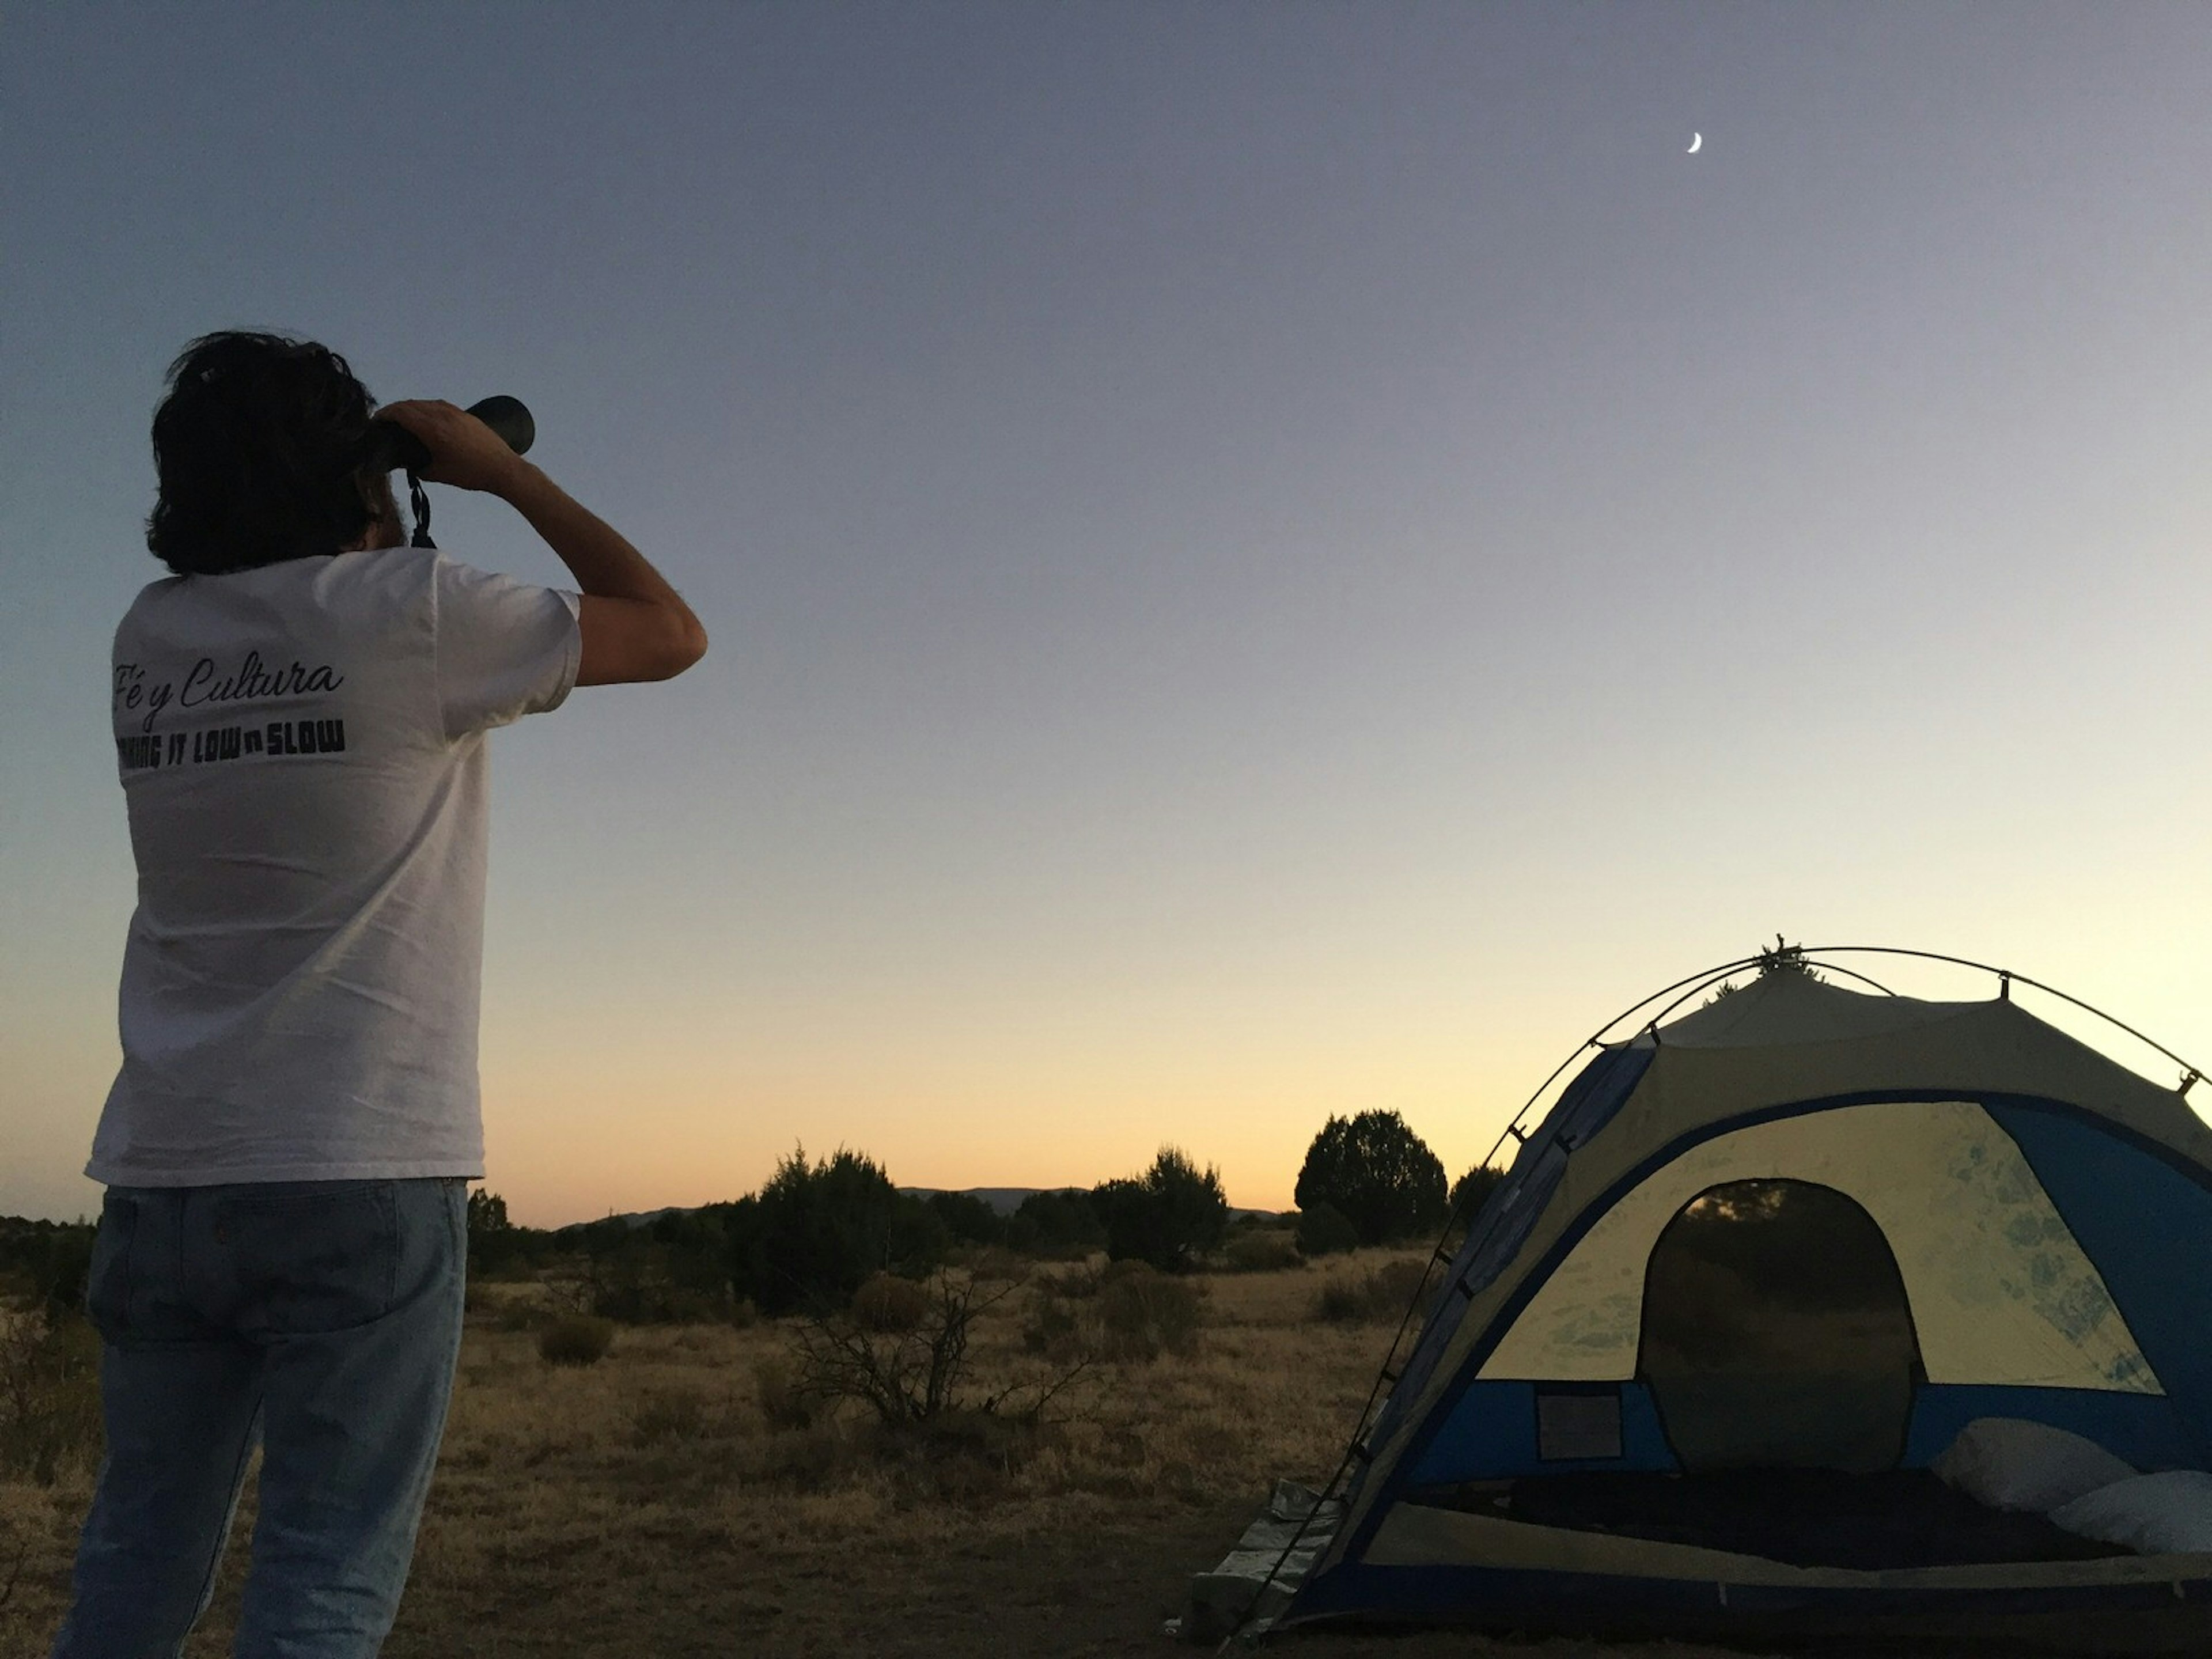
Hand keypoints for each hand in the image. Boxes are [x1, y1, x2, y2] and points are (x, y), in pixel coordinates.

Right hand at [372, 400, 531, 495]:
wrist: (503, 469)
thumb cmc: (471, 474)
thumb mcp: (439, 474)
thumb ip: (418, 467)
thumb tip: (406, 463)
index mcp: (433, 428)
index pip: (401, 412)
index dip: (384, 414)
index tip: (375, 422)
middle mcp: (442, 414)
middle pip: (410, 404)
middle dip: (395, 410)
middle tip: (385, 422)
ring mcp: (455, 412)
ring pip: (425, 403)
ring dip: (410, 408)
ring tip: (403, 420)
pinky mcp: (465, 414)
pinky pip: (439, 405)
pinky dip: (426, 409)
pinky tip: (425, 420)